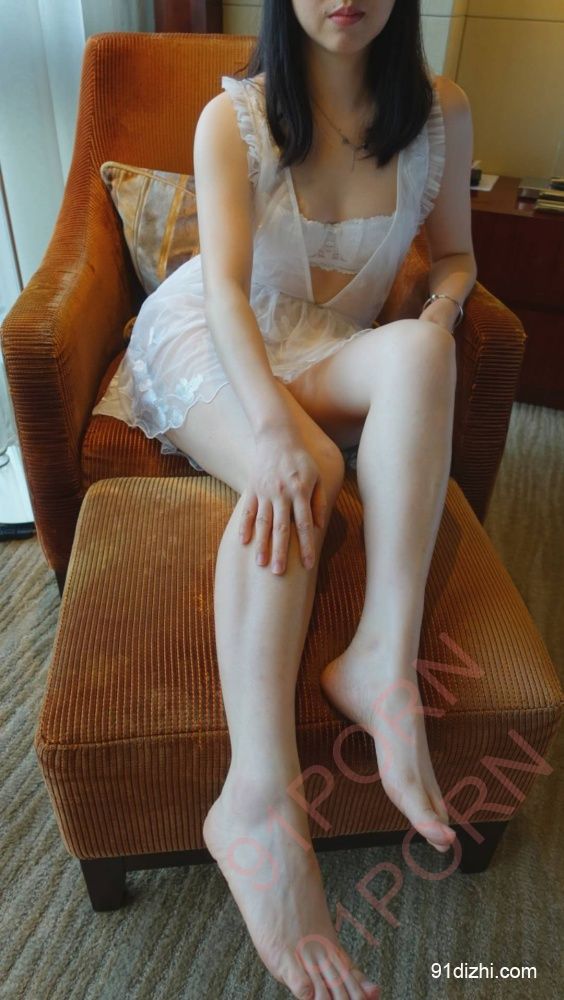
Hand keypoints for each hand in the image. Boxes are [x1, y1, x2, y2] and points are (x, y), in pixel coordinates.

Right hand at [239, 429, 326, 574]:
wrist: (277, 437)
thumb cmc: (301, 459)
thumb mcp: (316, 477)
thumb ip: (319, 502)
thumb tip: (319, 526)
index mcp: (300, 492)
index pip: (305, 525)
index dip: (307, 546)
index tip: (308, 565)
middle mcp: (282, 494)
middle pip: (281, 528)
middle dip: (280, 552)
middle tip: (278, 573)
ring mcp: (265, 492)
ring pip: (263, 523)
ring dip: (261, 544)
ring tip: (260, 564)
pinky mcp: (252, 489)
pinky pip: (248, 511)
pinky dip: (245, 527)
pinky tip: (243, 542)